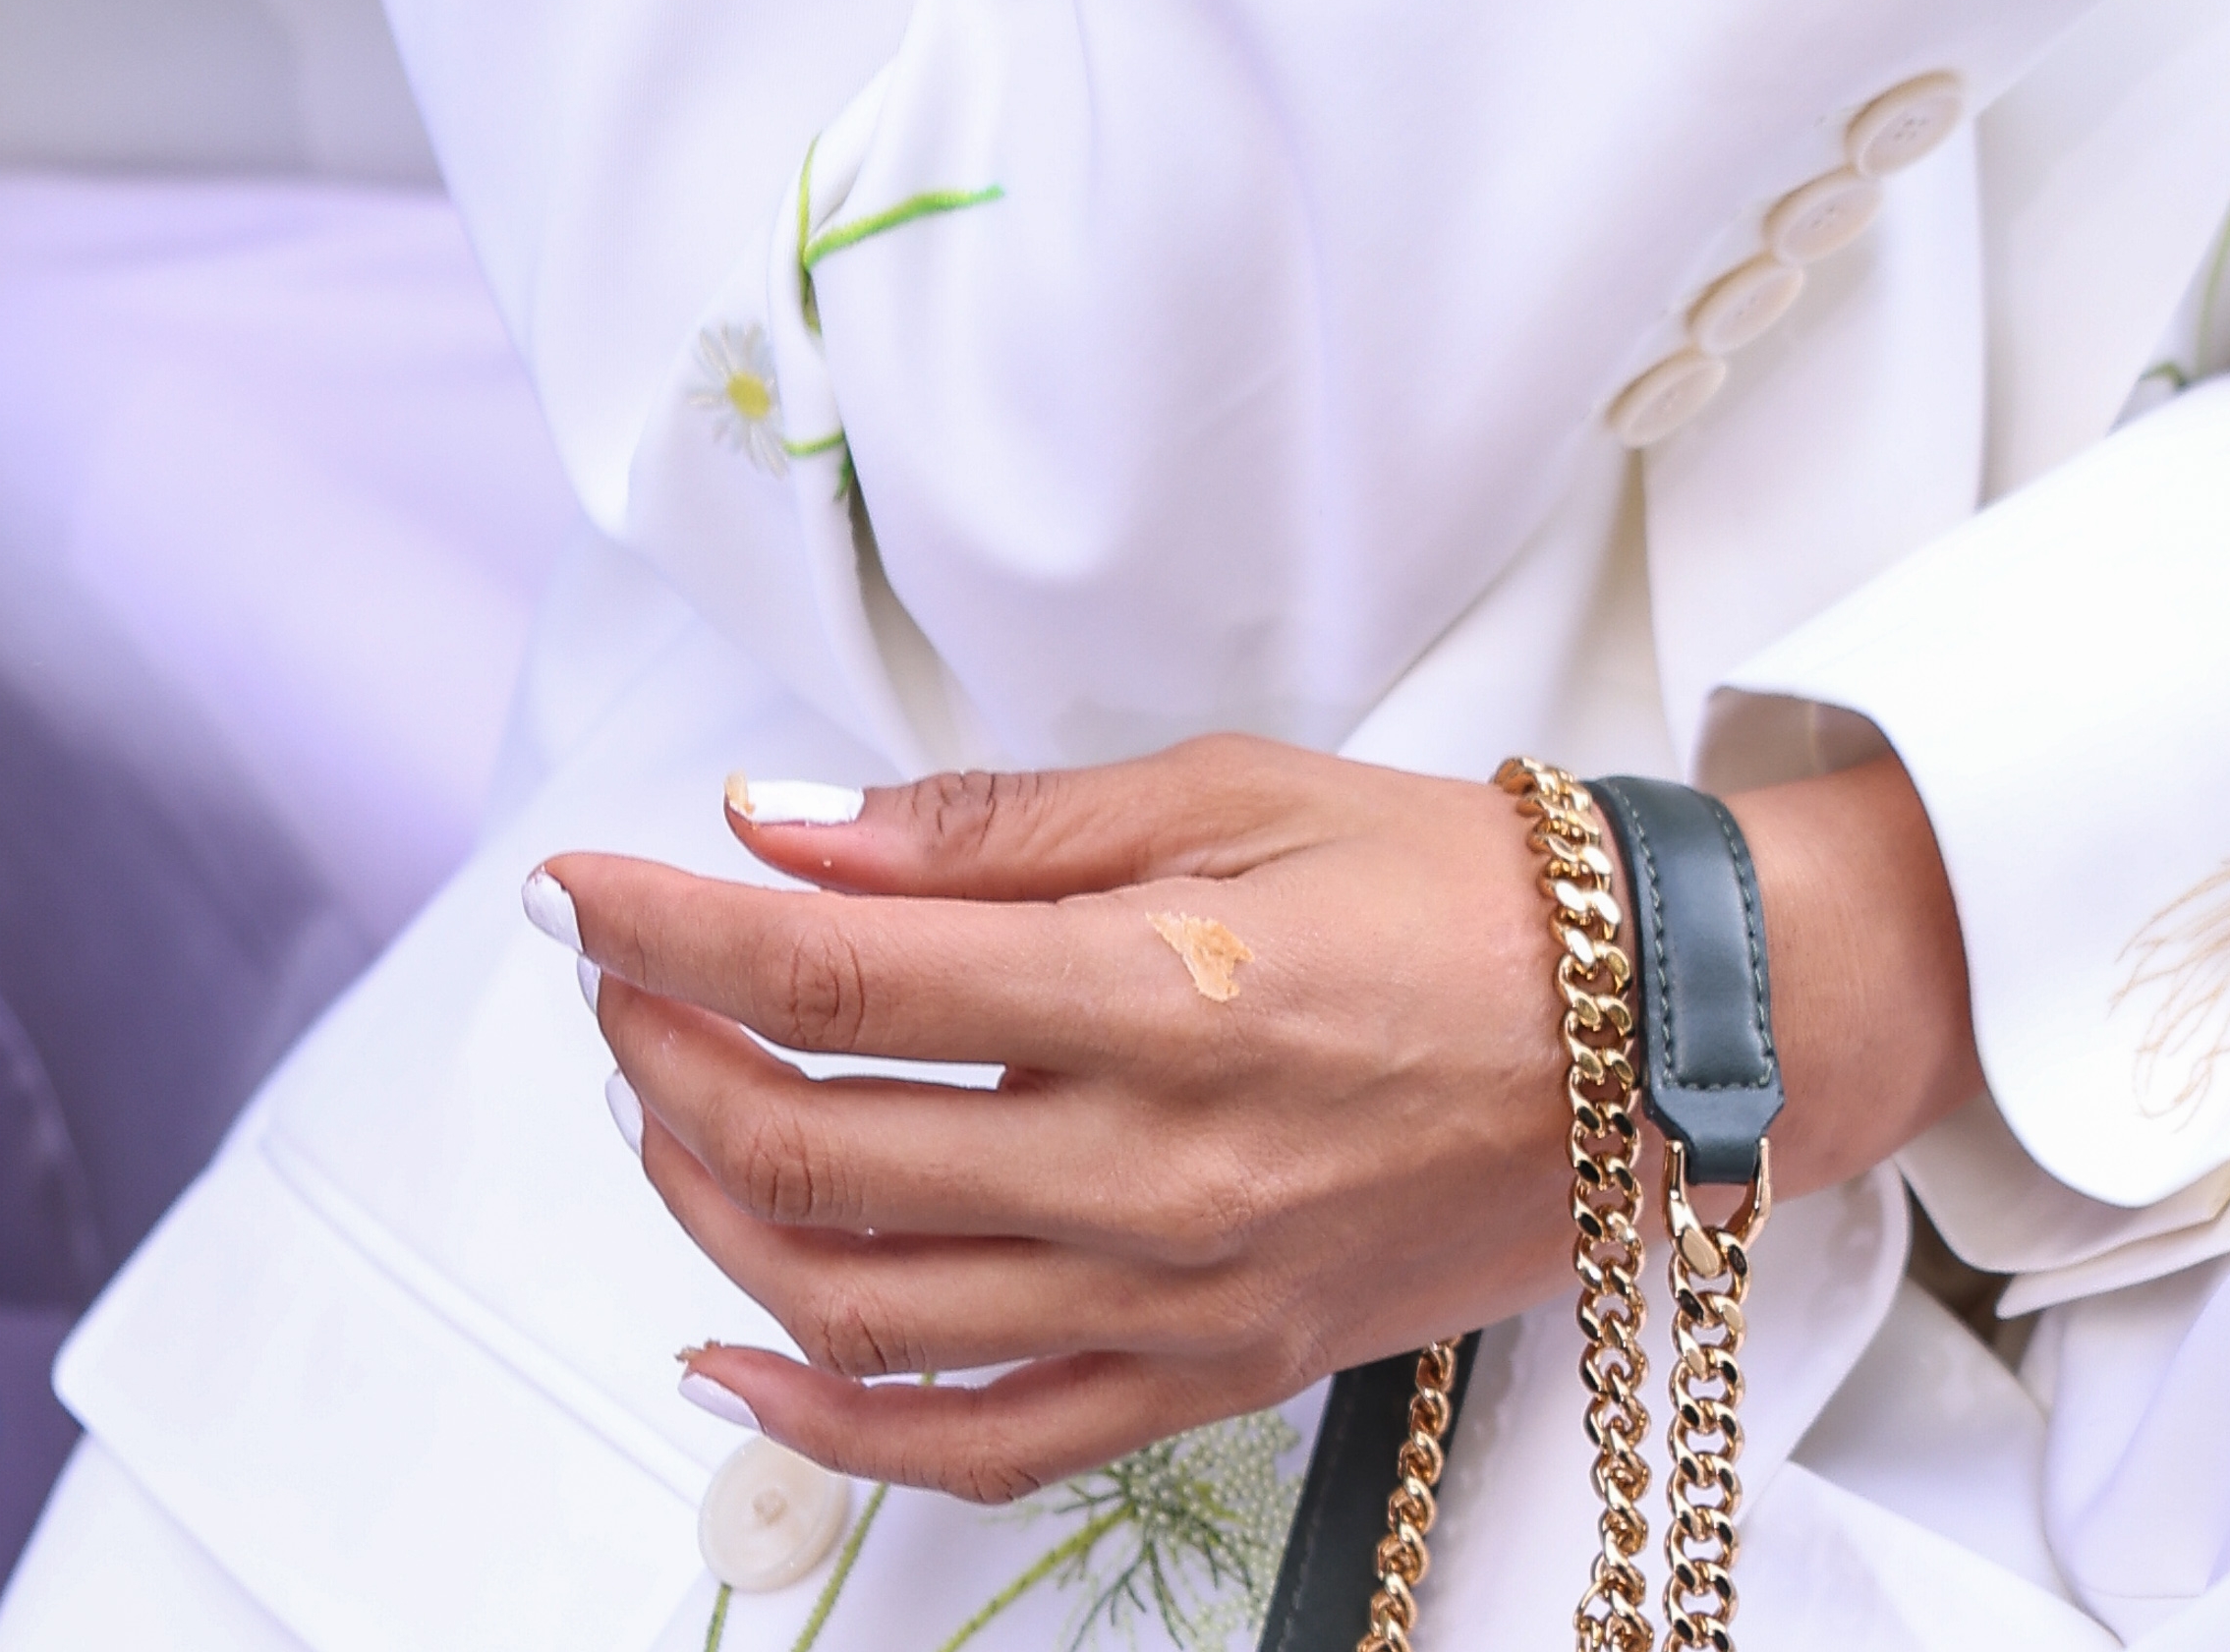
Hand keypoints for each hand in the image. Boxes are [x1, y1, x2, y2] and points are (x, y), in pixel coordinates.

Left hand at [548, 738, 1976, 1506]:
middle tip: (618, 976)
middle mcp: (1145, 1165)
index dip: (672, 931)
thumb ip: (988, 829)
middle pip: (811, 1143)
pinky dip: (824, 1424)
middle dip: (664, 1050)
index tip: (580, 890)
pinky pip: (973, 1442)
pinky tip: (733, 1361)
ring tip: (667, 1113)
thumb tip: (781, 831)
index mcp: (1151, 988)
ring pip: (857, 1302)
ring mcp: (1171, 1296)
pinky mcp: (1206, 1376)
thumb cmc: (1450, 885)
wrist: (1648, 1036)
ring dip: (714, 1209)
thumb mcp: (1225, 787)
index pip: (833, 974)